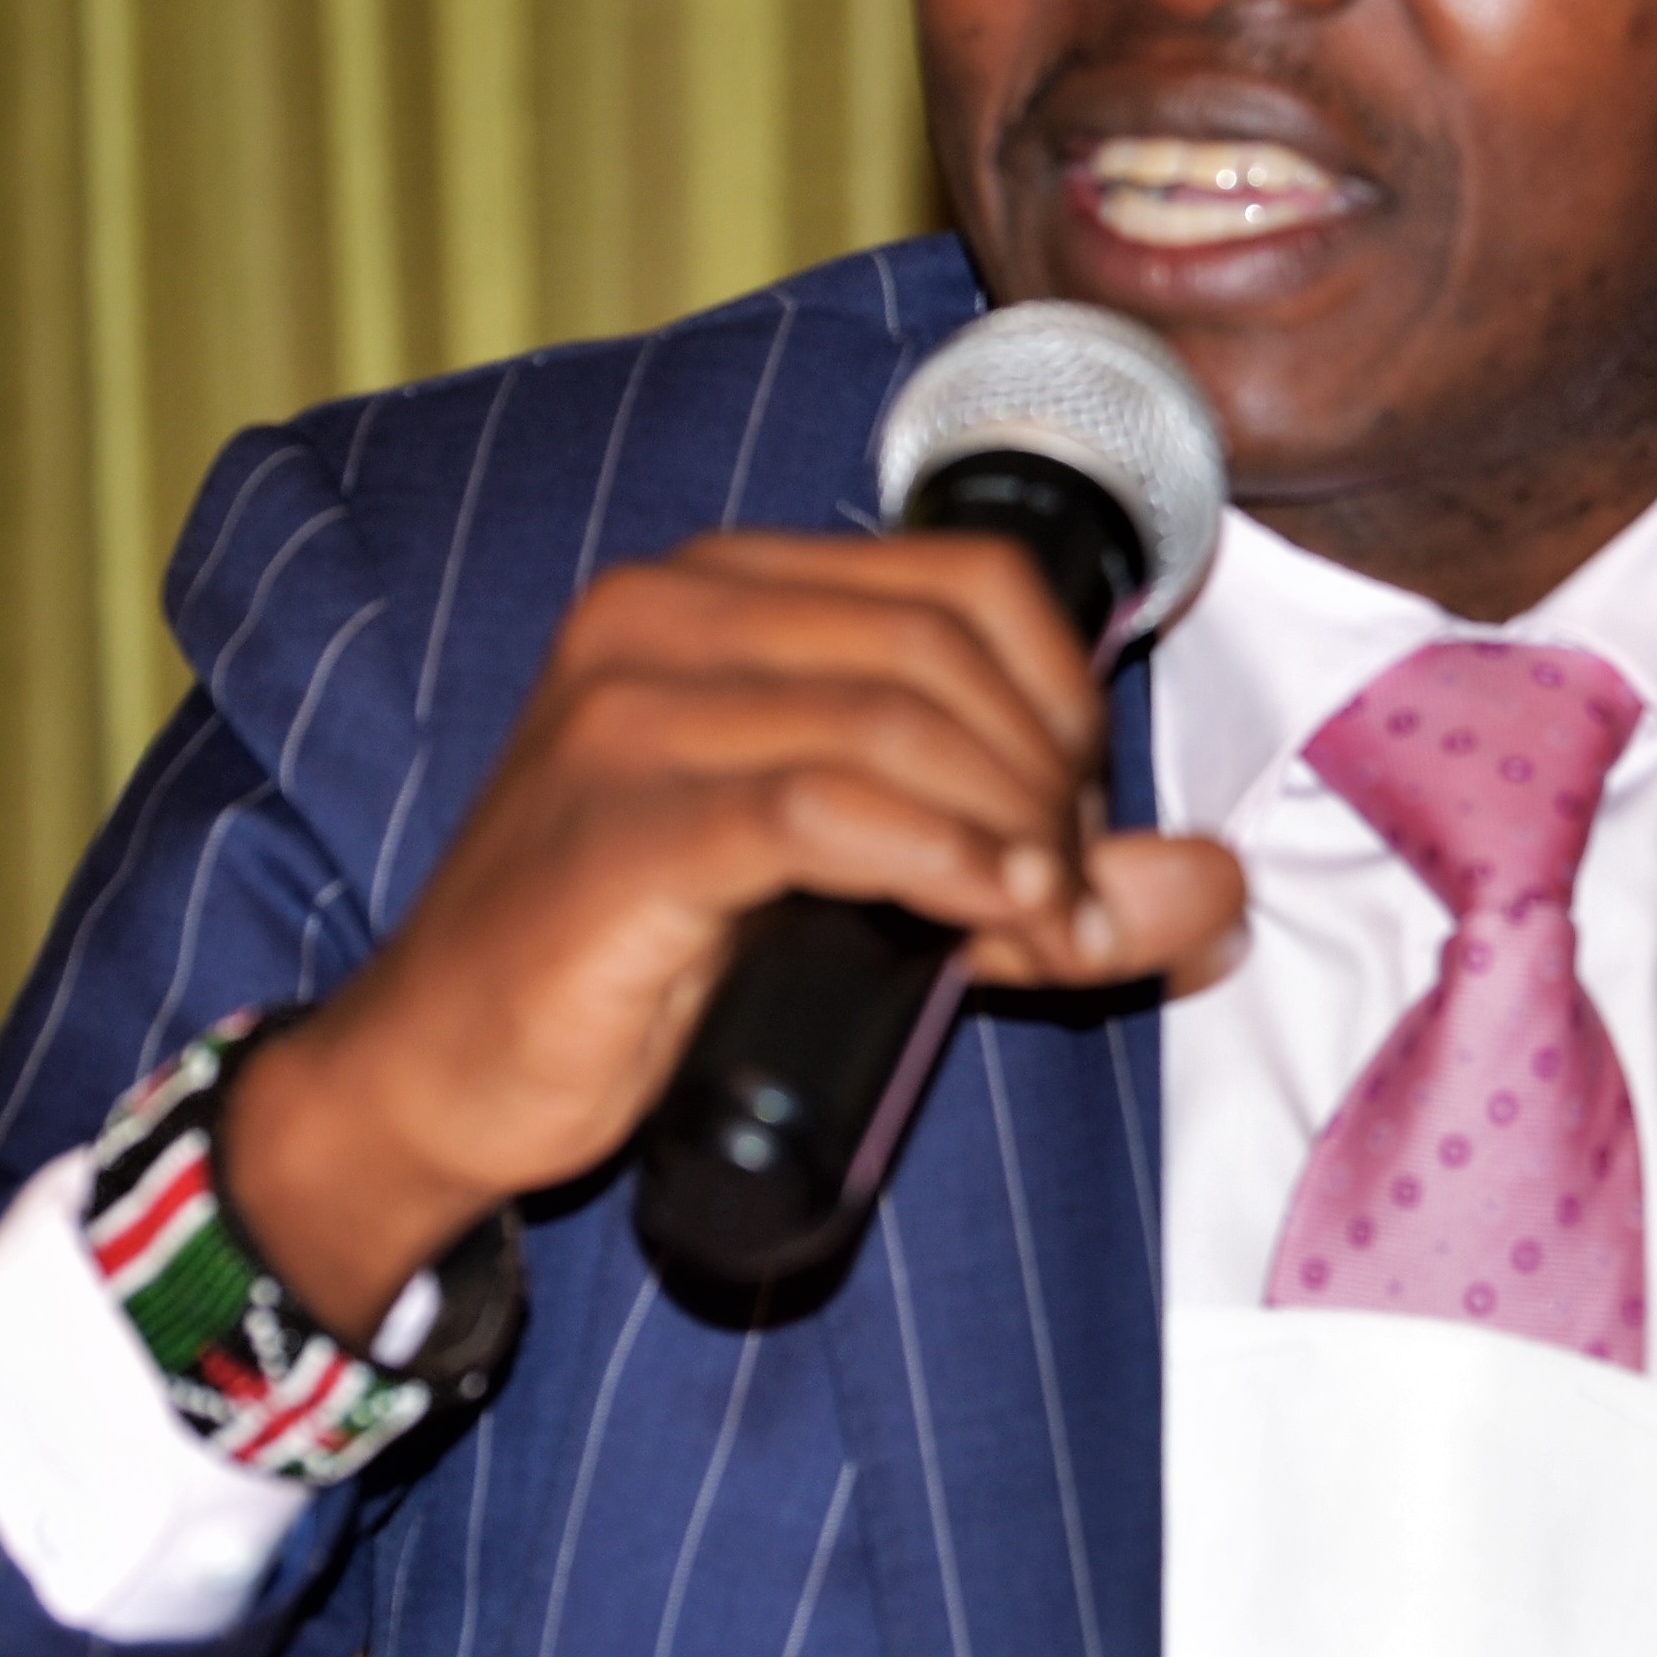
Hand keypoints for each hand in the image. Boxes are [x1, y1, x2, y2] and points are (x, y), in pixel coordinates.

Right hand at [223, 531, 1245, 1334]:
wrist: (438, 1074)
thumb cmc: (633, 968)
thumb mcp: (852, 897)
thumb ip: (1023, 874)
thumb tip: (1218, 889)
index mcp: (720, 591)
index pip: (969, 582)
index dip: (1068, 699)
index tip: (1082, 828)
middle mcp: (666, 618)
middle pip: (951, 648)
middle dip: (1053, 780)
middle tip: (1070, 901)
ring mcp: (630, 713)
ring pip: (901, 721)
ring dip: (1015, 834)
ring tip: (1045, 930)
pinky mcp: (621, 827)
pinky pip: (825, 809)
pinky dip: (942, 861)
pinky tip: (991, 916)